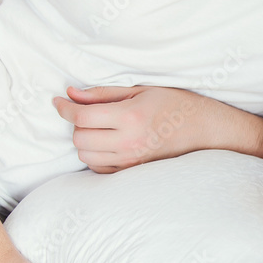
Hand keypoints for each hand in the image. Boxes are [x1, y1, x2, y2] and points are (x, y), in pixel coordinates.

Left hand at [53, 86, 204, 171]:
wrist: (204, 130)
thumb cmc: (174, 104)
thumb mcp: (141, 91)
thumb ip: (103, 93)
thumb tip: (70, 94)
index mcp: (131, 117)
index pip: (82, 116)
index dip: (64, 108)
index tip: (58, 101)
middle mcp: (130, 142)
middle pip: (79, 138)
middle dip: (77, 124)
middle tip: (88, 113)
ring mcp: (132, 161)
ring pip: (85, 155)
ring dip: (85, 141)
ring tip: (100, 128)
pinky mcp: (134, 172)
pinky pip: (98, 167)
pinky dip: (95, 155)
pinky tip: (107, 143)